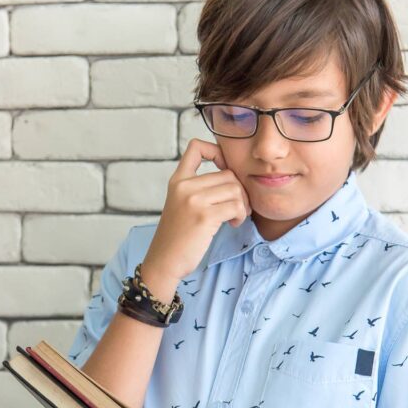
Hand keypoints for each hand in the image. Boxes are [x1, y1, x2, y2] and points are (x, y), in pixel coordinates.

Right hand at [141, 138, 252, 282]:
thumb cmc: (177, 236)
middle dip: (239, 190)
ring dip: (242, 204)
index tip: (225, 169)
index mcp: (178, 180)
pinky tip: (233, 224)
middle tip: (238, 207)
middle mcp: (184, 186)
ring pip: (235, 188)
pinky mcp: (204, 216)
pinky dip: (240, 215)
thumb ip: (198, 188)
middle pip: (227, 173)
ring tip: (235, 217)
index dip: (217, 151)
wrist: (164, 261)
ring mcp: (193, 200)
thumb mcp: (180, 204)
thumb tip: (233, 178)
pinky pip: (235, 206)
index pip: (196, 146)